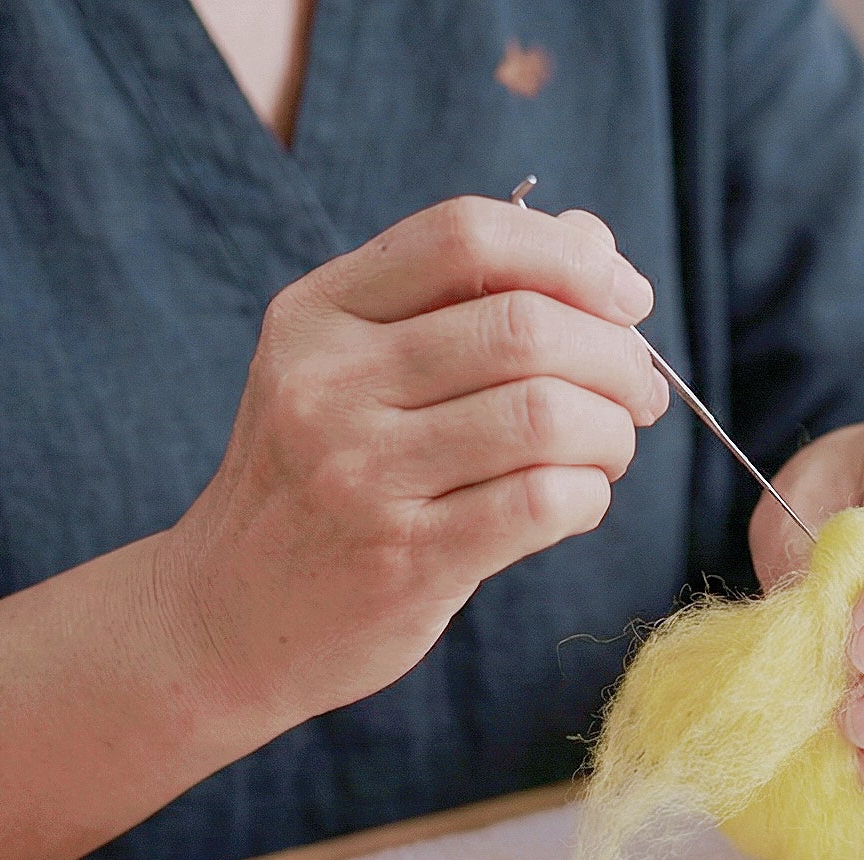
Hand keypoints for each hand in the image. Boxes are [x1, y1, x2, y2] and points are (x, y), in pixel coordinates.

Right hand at [157, 196, 668, 725]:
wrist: (225, 618)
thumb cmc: (313, 484)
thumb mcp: (349, 371)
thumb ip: (461, 300)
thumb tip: (592, 241)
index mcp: (318, 315)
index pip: (465, 237)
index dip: (570, 257)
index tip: (626, 298)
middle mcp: (330, 385)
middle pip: (522, 326)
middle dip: (615, 354)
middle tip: (638, 391)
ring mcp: (362, 475)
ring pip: (543, 414)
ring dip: (610, 429)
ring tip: (610, 447)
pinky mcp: (405, 560)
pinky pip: (540, 503)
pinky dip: (588, 495)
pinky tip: (578, 499)